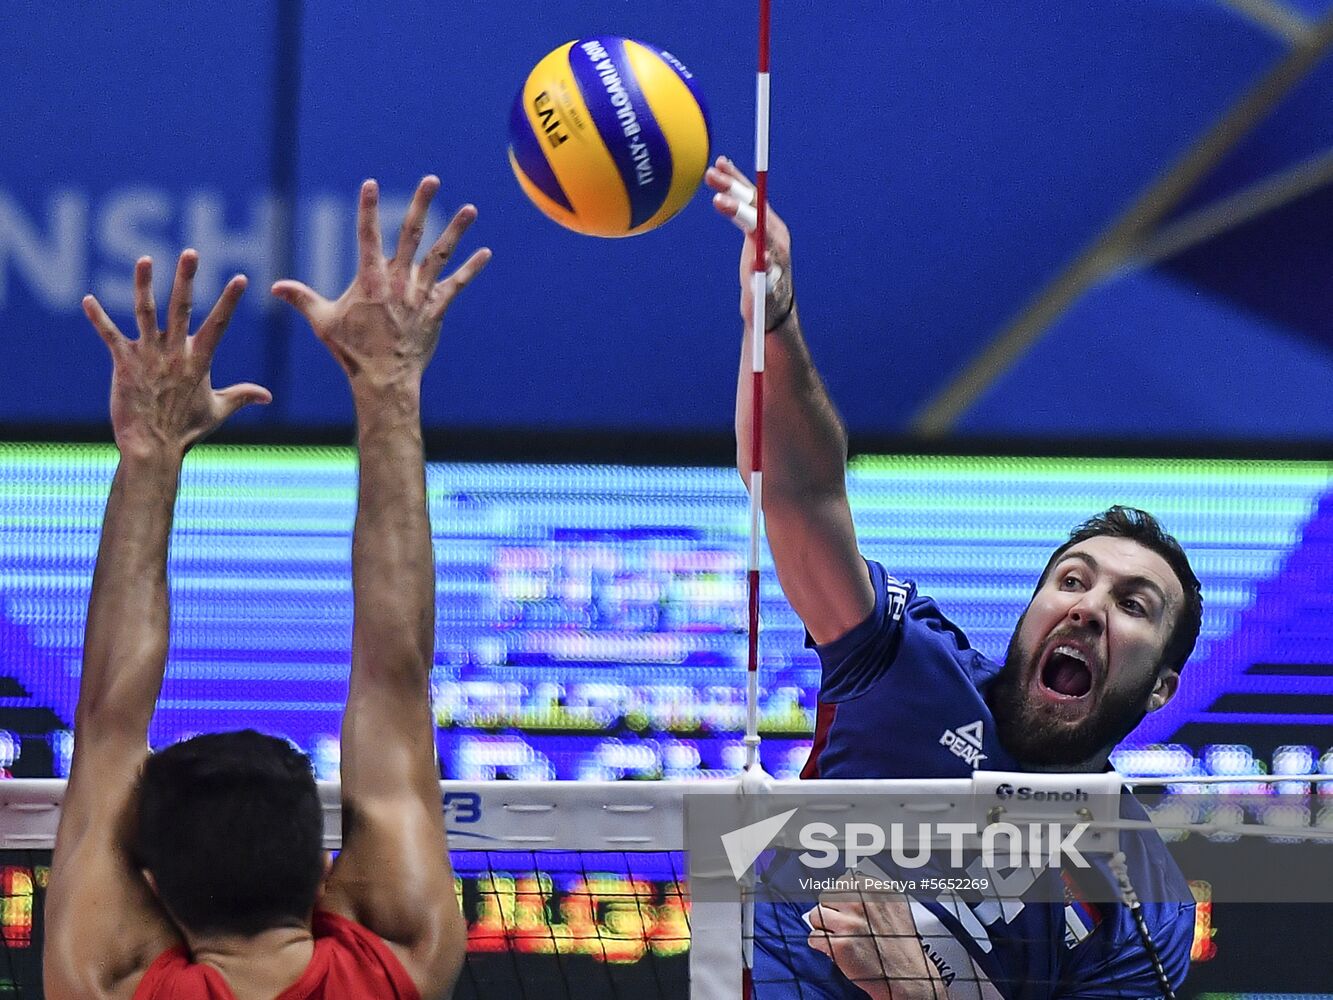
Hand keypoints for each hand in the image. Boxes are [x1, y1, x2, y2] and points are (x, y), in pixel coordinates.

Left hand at [82, 252, 270, 458]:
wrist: (154, 446)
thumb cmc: (185, 430)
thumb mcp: (218, 411)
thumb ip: (242, 396)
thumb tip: (268, 396)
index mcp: (199, 360)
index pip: (219, 324)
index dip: (230, 300)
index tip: (241, 278)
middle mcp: (175, 353)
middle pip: (182, 308)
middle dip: (186, 279)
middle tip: (190, 253)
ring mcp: (149, 356)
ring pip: (146, 312)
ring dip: (144, 285)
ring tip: (145, 260)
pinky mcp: (124, 364)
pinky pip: (110, 336)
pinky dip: (98, 318)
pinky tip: (87, 300)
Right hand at [271, 176, 490, 390]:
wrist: (385, 379)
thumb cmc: (352, 351)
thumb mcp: (323, 322)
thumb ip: (302, 298)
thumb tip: (273, 287)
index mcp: (370, 279)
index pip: (367, 235)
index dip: (368, 208)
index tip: (370, 184)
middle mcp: (398, 281)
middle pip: (411, 234)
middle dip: (421, 204)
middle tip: (431, 179)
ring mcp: (420, 293)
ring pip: (440, 254)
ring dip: (456, 230)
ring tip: (470, 208)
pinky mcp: (437, 309)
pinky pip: (457, 284)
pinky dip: (472, 268)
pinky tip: (485, 252)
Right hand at [705, 155, 794, 330]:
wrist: (773, 304)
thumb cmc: (767, 303)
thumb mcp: (763, 295)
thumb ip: (762, 279)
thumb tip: (760, 261)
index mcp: (776, 246)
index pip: (756, 221)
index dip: (738, 210)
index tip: (718, 202)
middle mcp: (775, 231)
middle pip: (753, 203)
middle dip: (732, 188)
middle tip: (711, 175)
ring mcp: (768, 227)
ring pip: (750, 197)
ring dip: (733, 181)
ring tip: (717, 165)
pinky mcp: (759, 227)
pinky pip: (748, 201)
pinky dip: (736, 186)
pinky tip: (725, 172)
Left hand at [806, 888, 944, 999]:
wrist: (907, 975)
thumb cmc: (901, 943)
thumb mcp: (895, 906)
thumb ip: (871, 892)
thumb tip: (846, 884)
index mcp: (874, 890)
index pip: (841, 882)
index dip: (842, 899)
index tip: (848, 909)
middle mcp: (861, 903)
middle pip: (825, 897)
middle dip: (831, 911)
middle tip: (845, 927)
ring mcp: (850, 923)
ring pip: (815, 915)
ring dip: (824, 928)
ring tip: (840, 938)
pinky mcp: (840, 945)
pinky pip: (814, 937)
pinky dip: (821, 945)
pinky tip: (836, 950)